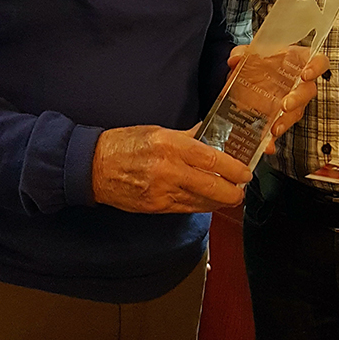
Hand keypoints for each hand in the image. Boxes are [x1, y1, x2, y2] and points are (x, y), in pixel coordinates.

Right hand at [91, 124, 252, 213]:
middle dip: (233, 191)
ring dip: (219, 200)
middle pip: (211, 186)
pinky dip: (202, 206)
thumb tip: (212, 134)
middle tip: (242, 188)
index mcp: (170, 144)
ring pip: (202, 201)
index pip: (211, 159)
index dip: (233, 168)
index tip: (245, 172)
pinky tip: (209, 202)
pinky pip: (187, 208)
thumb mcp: (158, 131)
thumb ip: (188, 137)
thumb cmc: (126, 144)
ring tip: (230, 195)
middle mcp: (168, 169)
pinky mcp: (156, 207)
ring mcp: (162, 191)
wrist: (93, 166)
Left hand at [226, 47, 328, 155]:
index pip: (319, 62)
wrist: (248, 80)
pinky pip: (280, 128)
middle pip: (308, 91)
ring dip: (286, 121)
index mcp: (298, 62)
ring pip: (296, 113)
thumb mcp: (249, 55)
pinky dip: (272, 138)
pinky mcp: (280, 118)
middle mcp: (299, 83)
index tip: (306, 74)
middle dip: (298, 99)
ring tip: (275, 128)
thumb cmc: (259, 63)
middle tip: (285, 105)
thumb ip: (242, 54)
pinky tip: (267, 144)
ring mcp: (291, 102)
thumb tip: (235, 59)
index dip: (316, 67)